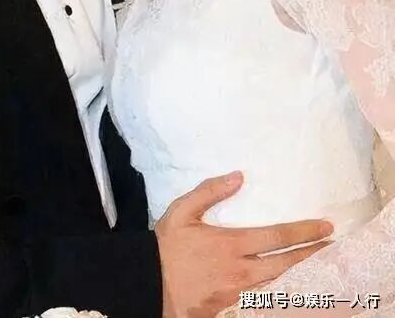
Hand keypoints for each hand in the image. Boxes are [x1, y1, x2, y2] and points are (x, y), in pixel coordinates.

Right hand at [155, 172, 332, 317]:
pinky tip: (291, 287)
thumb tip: (239, 176)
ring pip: (279, 285)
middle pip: (287, 264)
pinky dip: (281, 293)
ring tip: (318, 264)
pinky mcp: (231, 308)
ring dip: (301, 274)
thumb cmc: (166, 246)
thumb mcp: (182, 211)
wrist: (148, 285)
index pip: (278, 237)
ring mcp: (238, 293)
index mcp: (231, 244)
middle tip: (332, 247)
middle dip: (312, 255)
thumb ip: (210, 191)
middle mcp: (241, 271)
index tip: (325, 226)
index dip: (305, 232)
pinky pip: (263, 300)